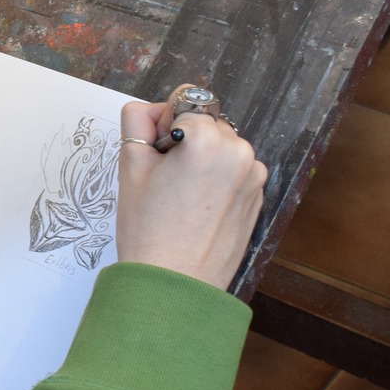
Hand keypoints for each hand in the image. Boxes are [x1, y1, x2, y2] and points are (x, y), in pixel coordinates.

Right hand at [113, 91, 265, 290]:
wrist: (175, 284)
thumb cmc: (150, 231)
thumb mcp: (130, 167)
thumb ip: (137, 122)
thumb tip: (152, 111)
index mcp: (208, 139)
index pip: (183, 104)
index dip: (164, 128)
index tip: (157, 157)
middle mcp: (239, 152)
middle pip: (206, 124)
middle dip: (186, 141)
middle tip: (166, 180)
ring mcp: (254, 176)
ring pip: (222, 147)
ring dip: (204, 160)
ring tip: (182, 197)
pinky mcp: (258, 197)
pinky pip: (234, 171)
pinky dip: (217, 180)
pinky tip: (198, 208)